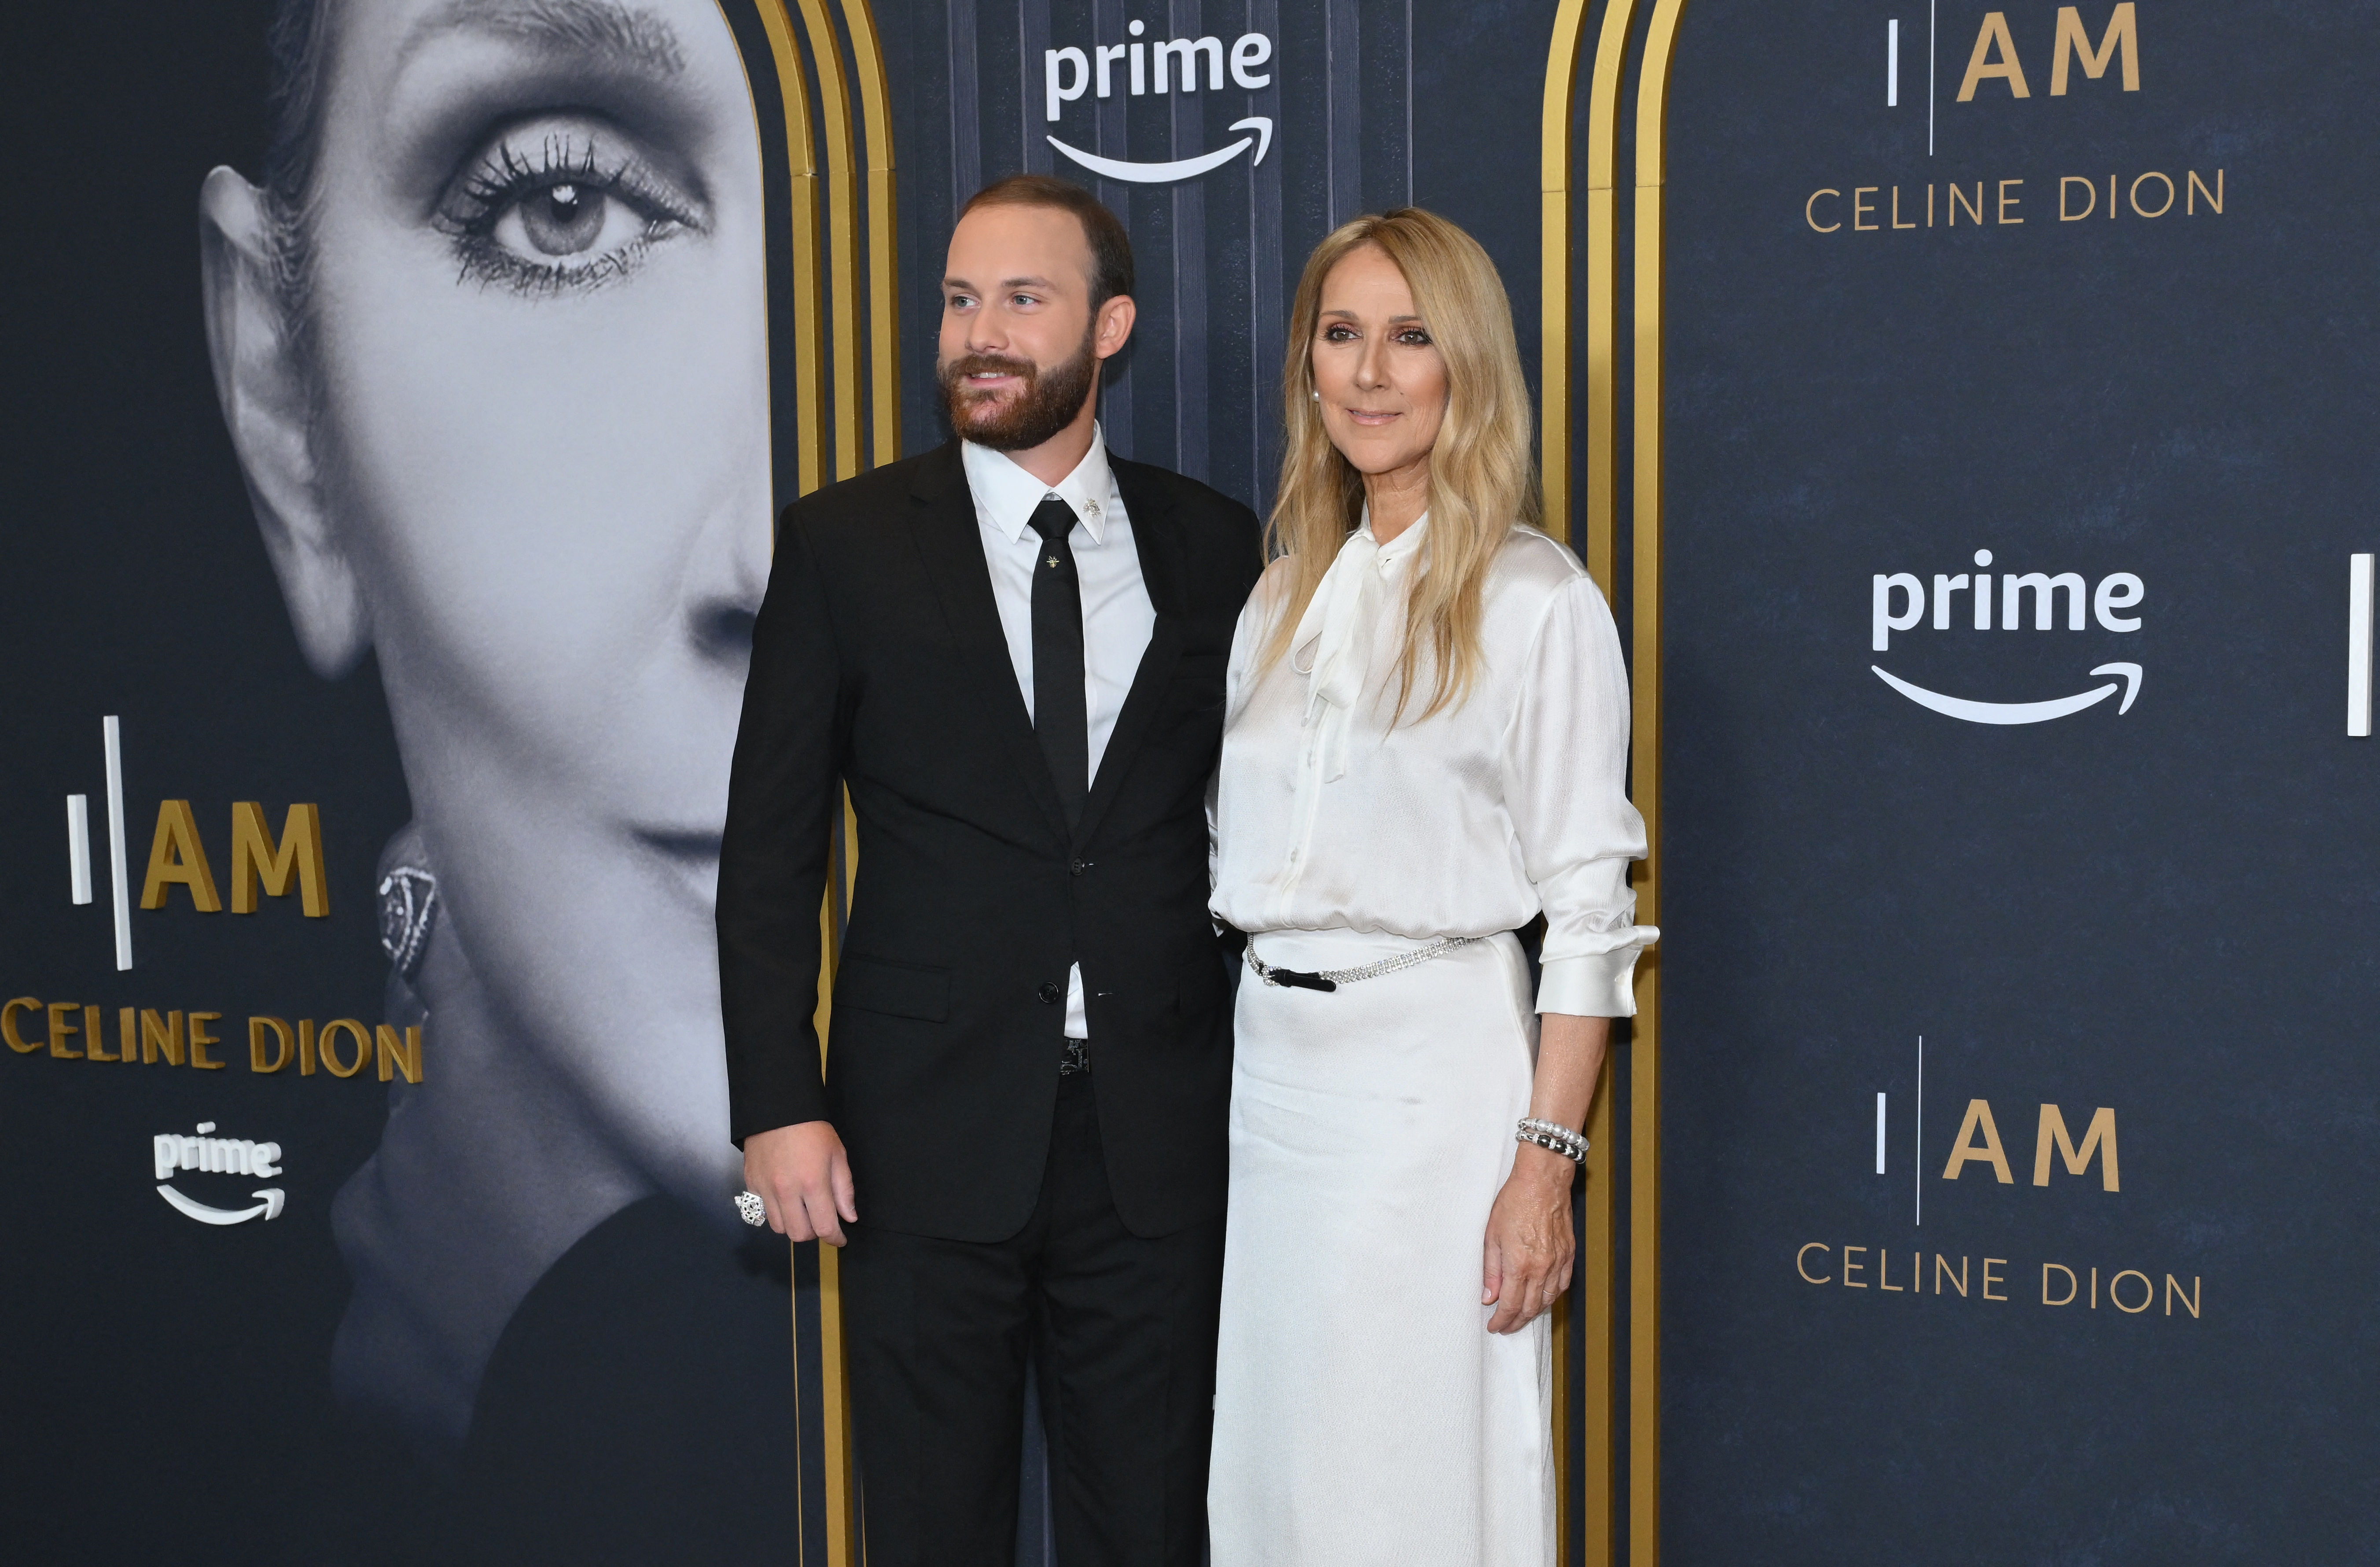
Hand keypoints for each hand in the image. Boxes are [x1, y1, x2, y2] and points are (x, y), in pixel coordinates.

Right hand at [743, 1120, 857, 1243]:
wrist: (777, 1108)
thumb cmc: (813, 1130)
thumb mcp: (837, 1154)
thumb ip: (844, 1189)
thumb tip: (848, 1218)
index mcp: (812, 1183)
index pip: (823, 1228)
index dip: (835, 1237)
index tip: (840, 1238)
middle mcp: (786, 1192)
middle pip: (799, 1234)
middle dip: (814, 1232)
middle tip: (820, 1219)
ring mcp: (765, 1189)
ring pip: (780, 1228)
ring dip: (794, 1224)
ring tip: (802, 1209)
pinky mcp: (751, 1184)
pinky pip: (764, 1212)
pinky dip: (777, 1213)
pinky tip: (785, 1199)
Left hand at [1482, 1142, 1576, 1333]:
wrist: (1543, 1180)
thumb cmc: (1514, 1201)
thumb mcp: (1492, 1235)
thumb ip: (1491, 1269)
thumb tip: (1489, 1297)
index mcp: (1519, 1264)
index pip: (1510, 1305)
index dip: (1502, 1320)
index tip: (1495, 1327)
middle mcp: (1541, 1268)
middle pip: (1530, 1307)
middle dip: (1516, 1321)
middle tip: (1506, 1326)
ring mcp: (1558, 1262)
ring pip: (1548, 1300)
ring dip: (1534, 1312)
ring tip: (1522, 1316)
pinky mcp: (1569, 1254)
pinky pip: (1562, 1285)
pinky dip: (1552, 1297)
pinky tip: (1544, 1298)